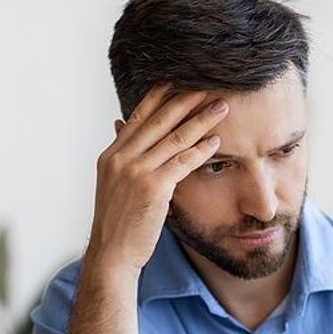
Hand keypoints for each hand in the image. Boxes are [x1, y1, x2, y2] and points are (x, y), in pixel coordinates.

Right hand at [84, 83, 227, 276]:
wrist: (112, 254)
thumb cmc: (119, 223)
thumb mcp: (114, 185)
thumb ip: (123, 157)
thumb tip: (120, 126)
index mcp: (111, 155)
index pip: (138, 117)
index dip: (159, 96)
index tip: (178, 79)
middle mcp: (120, 158)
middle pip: (159, 120)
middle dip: (185, 99)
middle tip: (208, 84)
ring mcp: (135, 172)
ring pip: (174, 138)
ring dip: (201, 120)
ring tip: (221, 106)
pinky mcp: (152, 188)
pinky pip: (182, 162)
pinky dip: (201, 150)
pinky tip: (217, 141)